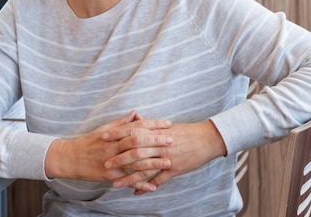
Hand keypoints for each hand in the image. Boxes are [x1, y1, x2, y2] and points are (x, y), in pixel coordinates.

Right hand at [44, 111, 173, 182]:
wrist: (71, 159)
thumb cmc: (89, 142)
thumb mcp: (104, 129)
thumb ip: (121, 123)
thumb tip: (136, 113)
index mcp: (113, 134)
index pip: (136, 127)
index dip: (152, 125)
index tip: (167, 123)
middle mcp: (113, 146)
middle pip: (137, 142)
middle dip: (155, 140)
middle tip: (171, 139)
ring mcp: (112, 161)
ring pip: (134, 162)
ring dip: (152, 162)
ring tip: (168, 162)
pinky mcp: (110, 175)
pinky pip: (127, 180)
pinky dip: (141, 184)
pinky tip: (153, 187)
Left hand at [103, 120, 226, 193]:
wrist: (206, 138)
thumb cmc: (185, 131)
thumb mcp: (166, 126)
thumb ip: (149, 124)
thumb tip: (134, 118)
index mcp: (156, 131)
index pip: (133, 131)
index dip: (117, 134)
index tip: (103, 137)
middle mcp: (160, 144)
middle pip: (136, 151)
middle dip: (119, 158)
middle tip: (105, 164)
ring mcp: (167, 157)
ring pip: (145, 168)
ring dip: (129, 177)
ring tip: (115, 183)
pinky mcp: (175, 169)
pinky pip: (158, 180)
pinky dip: (146, 187)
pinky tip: (136, 192)